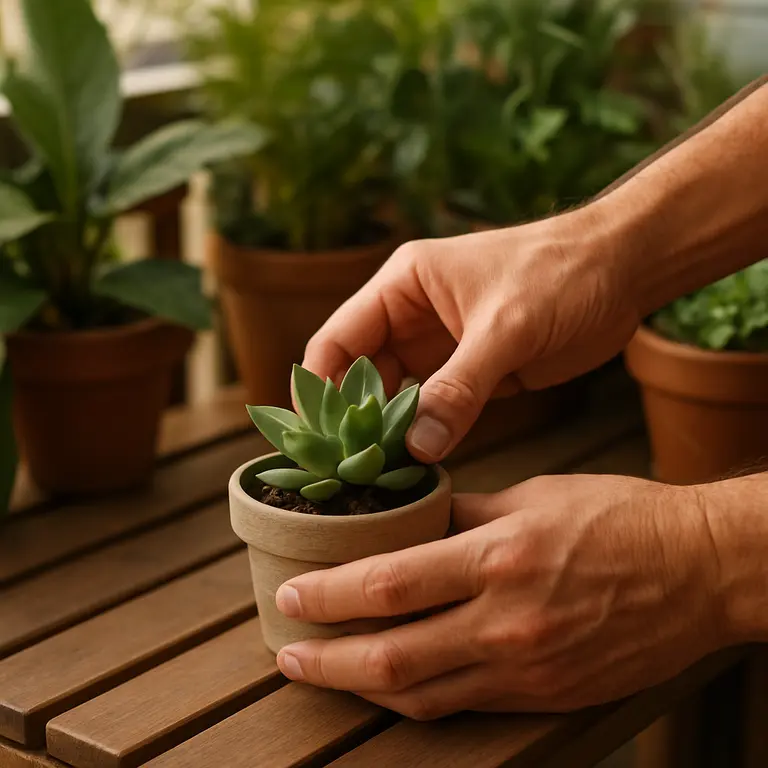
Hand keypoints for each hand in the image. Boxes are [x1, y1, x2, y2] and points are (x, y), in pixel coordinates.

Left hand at [273, 475, 728, 719]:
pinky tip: (390, 686)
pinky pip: (464, 705)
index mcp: (499, 555)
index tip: (291, 595)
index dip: (329, 594)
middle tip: (285, 650)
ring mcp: (526, 666)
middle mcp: (506, 619)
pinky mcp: (545, 693)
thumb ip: (463, 513)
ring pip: (421, 694)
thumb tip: (409, 521)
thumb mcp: (533, 494)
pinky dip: (416, 698)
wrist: (698, 569)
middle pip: (392, 655)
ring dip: (360, 687)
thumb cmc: (618, 516)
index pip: (390, 582)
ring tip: (322, 672)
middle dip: (326, 657)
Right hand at [302, 210, 639, 462]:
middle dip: (353, 421)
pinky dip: (424, 438)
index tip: (314, 438)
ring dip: (389, 435)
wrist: (622, 271)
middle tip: (345, 471)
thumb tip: (416, 447)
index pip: (338, 339)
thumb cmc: (561, 273)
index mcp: (403, 286)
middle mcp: (412, 318)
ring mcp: (441, 349)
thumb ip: (459, 388)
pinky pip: (434, 412)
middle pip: (361, 376)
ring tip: (375, 478)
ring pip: (396, 399)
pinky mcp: (471, 375)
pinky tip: (415, 469)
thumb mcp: (505, 328)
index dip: (320, 387)